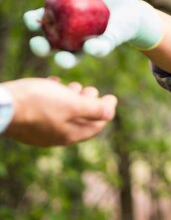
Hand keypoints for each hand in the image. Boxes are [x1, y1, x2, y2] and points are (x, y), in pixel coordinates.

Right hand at [3, 77, 117, 146]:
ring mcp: (39, 129)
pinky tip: (53, 83)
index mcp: (68, 135)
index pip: (96, 127)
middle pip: (80, 120)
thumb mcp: (71, 104)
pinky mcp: (27, 119)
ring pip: (63, 113)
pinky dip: (54, 96)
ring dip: (71, 97)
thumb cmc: (37, 102)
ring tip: (71, 85)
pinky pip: (46, 108)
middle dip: (88, 103)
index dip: (106, 111)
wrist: (0, 104)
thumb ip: (92, 110)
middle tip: (89, 89)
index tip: (110, 96)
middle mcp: (54, 136)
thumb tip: (110, 113)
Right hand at [24, 0, 162, 67]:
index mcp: (60, 20)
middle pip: (49, 46)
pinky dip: (94, 48)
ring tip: (63, 59)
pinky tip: (90, 46)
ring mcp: (86, 45)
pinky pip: (98, 49)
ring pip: (71, 57)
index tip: (34, 20)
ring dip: (64, 60)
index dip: (33, 21)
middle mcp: (69, 37)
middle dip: (40, 48)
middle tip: (40, 45)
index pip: (40, 21)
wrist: (133, 7)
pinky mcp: (105, 46)